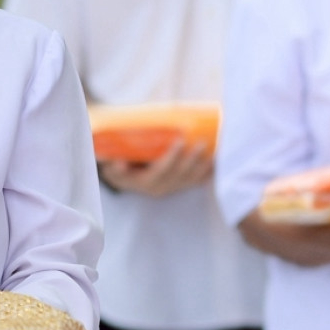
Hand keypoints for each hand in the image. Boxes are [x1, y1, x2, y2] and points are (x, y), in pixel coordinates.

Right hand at [99, 138, 215, 198]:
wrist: (126, 180)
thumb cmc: (120, 169)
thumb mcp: (112, 169)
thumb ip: (115, 167)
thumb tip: (118, 163)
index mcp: (146, 182)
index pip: (162, 170)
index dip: (172, 157)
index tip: (180, 141)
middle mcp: (162, 188)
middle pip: (180, 175)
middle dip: (192, 159)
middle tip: (202, 142)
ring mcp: (173, 188)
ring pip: (191, 179)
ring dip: (204, 166)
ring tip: (215, 151)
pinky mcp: (180, 186)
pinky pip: (197, 181)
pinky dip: (208, 173)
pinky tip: (217, 162)